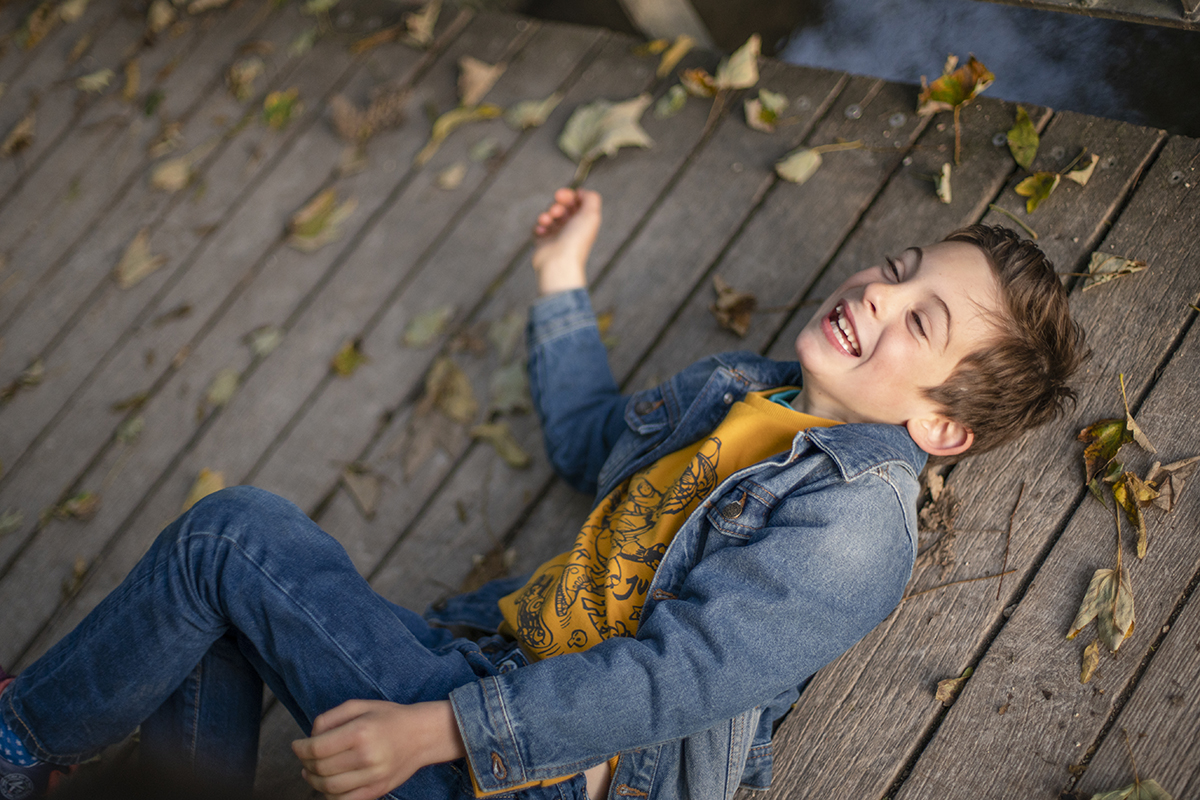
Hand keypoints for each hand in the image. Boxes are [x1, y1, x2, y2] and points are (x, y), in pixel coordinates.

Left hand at [292, 700, 465, 799]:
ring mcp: (373, 776)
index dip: (300, 749)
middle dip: (304, 763)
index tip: (296, 745)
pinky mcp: (377, 790)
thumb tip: (310, 735)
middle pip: (320, 768)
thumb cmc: (390, 717)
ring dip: (313, 781)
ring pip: (329, 788)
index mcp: (361, 732)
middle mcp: (366, 756)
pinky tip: (327, 784)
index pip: (317, 748)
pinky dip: (329, 796)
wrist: (422, 735)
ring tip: (310, 772)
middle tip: (303, 757)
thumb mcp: (360, 705)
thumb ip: (331, 717)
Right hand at [531, 187, 601, 295]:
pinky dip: (539, 226)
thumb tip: (582, 192)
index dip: (568, 196)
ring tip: (547, 220)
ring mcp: (557, 235)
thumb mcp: (591, 215)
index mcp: (584, 223)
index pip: (575, 202)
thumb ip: (591, 198)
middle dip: (557, 205)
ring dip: (547, 214)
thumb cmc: (576, 240)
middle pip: (562, 207)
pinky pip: (538, 227)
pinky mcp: (543, 242)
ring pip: (549, 215)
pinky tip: (542, 231)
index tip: (561, 195)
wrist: (559, 262)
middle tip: (556, 211)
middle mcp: (572, 229)